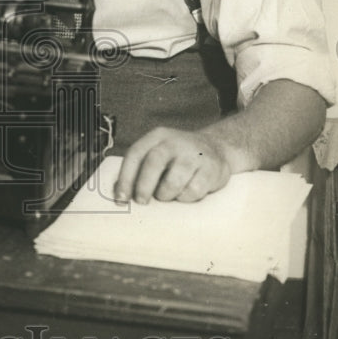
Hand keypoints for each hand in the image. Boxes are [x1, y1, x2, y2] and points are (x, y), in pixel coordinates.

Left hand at [113, 127, 232, 203]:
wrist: (216, 147)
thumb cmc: (178, 157)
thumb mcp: (159, 152)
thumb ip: (141, 168)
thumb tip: (121, 193)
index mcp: (157, 137)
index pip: (135, 154)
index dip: (125, 178)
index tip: (121, 198)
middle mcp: (175, 142)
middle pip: (153, 163)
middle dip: (144, 186)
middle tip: (141, 201)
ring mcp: (194, 154)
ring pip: (173, 181)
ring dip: (166, 194)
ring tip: (167, 195)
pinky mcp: (211, 168)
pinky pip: (193, 191)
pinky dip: (185, 198)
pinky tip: (186, 193)